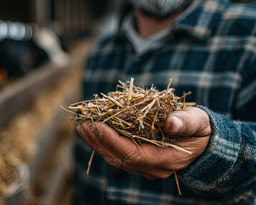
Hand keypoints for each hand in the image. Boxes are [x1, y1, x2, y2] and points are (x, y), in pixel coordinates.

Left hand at [76, 107, 210, 178]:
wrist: (207, 145)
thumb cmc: (203, 130)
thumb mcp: (199, 123)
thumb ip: (186, 122)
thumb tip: (171, 123)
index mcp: (165, 159)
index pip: (132, 154)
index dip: (112, 140)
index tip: (96, 126)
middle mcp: (152, 167)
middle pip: (118, 158)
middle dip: (98, 141)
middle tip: (82, 125)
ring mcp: (145, 165)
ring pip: (115, 157)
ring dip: (97, 142)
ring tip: (83, 127)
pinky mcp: (140, 158)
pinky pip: (118, 153)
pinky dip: (104, 142)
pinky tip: (94, 130)